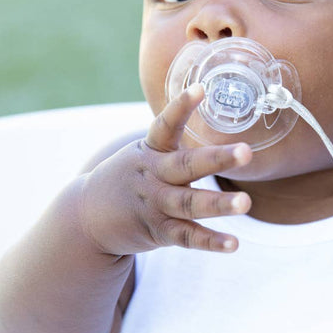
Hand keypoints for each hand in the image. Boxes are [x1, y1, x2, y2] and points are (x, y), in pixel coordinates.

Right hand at [79, 84, 251, 254]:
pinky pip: (187, 237)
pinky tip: (233, 243)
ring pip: (189, 204)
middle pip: (186, 166)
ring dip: (219, 204)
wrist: (86, 218)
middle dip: (217, 159)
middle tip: (246, 152)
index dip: (181, 107)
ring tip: (245, 202)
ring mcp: (155, 205)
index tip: (200, 89)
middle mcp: (153, 176)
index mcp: (151, 151)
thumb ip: (172, 144)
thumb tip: (206, 117)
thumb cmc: (129, 180)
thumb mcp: (143, 155)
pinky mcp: (158, 232)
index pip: (165, 125)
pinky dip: (211, 241)